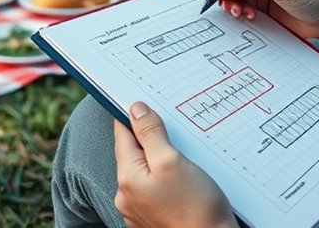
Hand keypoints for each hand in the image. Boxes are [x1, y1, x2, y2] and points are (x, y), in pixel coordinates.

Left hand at [113, 102, 237, 227]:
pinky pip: (154, 189)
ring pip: (145, 171)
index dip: (133, 115)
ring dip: (159, 160)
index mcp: (127, 177)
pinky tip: (183, 180)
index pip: (122, 134)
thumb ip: (150, 134)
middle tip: (173, 131)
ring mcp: (138, 209)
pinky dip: (165, 179)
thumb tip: (135, 110)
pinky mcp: (153, 217)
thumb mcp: (172, 161)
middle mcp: (126, 195)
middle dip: (150, 138)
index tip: (144, 103)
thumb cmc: (196, 209)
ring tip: (182, 159)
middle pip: (133, 152)